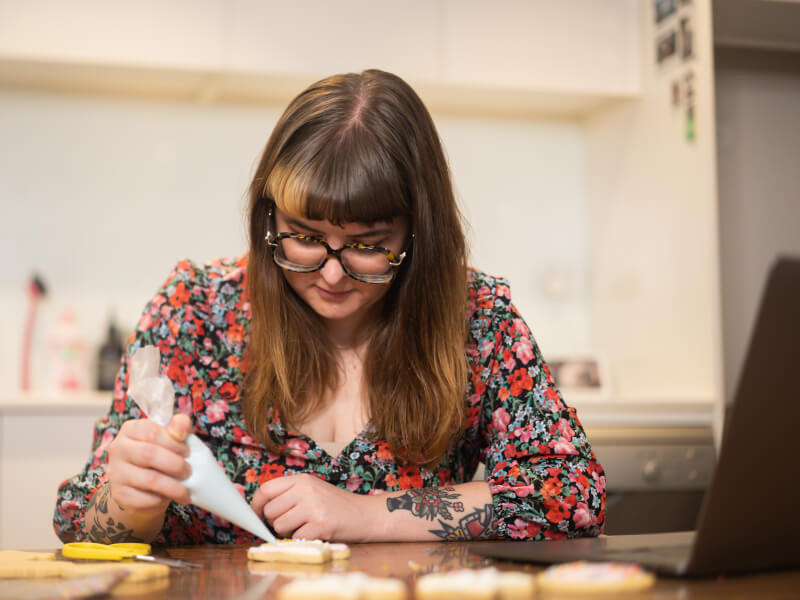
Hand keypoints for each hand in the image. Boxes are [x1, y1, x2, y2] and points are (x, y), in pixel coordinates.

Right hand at [106, 413, 192, 515]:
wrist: (143, 486)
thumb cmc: (161, 455)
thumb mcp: (171, 436)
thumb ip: (179, 426)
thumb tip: (181, 431)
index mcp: (130, 429)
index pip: (151, 431)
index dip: (174, 442)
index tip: (187, 452)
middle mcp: (118, 449)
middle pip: (149, 454)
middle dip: (176, 464)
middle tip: (188, 471)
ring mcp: (116, 473)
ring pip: (149, 479)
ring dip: (174, 486)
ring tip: (184, 490)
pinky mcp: (119, 494)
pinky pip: (145, 499)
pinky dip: (162, 500)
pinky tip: (169, 498)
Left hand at [251, 474, 372, 541]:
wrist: (366, 514)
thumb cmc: (336, 505)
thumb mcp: (313, 490)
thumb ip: (289, 495)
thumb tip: (260, 510)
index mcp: (302, 479)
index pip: (267, 489)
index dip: (256, 504)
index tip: (256, 515)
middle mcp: (306, 490)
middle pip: (271, 511)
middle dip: (276, 522)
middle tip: (293, 523)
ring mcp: (314, 507)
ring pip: (280, 526)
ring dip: (289, 532)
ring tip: (306, 526)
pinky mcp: (321, 525)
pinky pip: (296, 538)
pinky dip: (302, 539)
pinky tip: (316, 532)